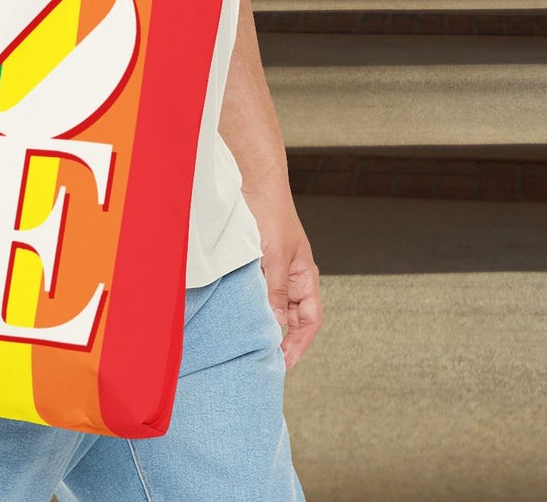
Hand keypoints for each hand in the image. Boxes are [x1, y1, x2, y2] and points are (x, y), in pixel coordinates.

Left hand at [253, 193, 320, 368]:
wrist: (255, 183)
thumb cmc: (272, 214)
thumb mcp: (275, 256)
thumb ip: (276, 291)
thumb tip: (275, 326)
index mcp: (305, 277)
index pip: (309, 321)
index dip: (299, 344)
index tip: (283, 364)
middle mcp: (292, 277)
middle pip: (291, 318)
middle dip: (280, 339)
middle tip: (261, 360)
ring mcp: (274, 271)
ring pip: (271, 306)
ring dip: (262, 322)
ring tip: (247, 343)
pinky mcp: (256, 264)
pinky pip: (256, 292)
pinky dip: (249, 305)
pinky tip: (237, 316)